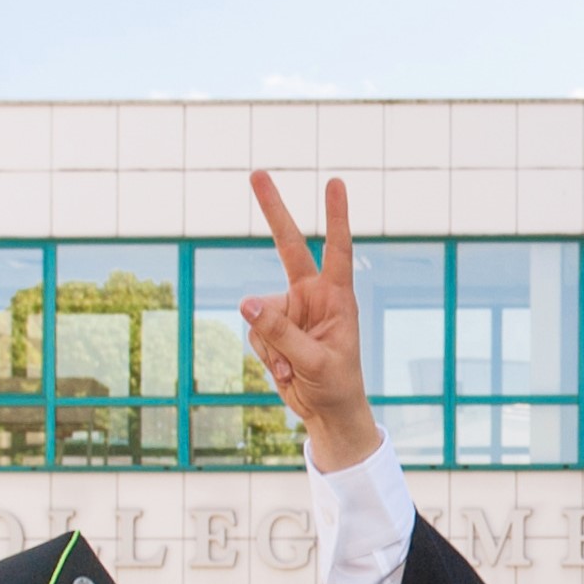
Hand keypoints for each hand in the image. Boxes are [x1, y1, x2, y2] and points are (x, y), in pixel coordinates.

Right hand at [239, 171, 375, 470]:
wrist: (327, 411)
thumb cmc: (336, 385)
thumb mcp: (313, 362)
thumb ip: (282, 333)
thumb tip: (246, 302)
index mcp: (337, 298)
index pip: (337, 250)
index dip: (336, 217)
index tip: (335, 183)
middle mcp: (312, 296)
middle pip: (288, 246)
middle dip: (273, 210)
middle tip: (257, 173)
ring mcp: (290, 310)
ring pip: (259, 312)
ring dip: (270, 346)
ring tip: (293, 369)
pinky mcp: (272, 327)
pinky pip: (254, 332)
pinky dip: (265, 355)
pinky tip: (284, 372)